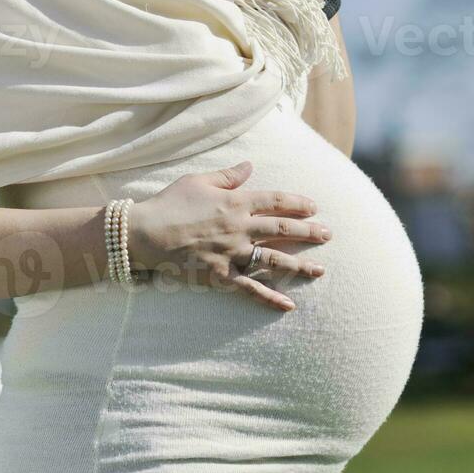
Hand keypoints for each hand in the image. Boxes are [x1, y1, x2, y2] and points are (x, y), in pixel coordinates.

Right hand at [127, 160, 330, 312]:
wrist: (144, 234)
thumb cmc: (169, 203)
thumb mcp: (198, 181)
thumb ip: (228, 176)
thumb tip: (249, 166)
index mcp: (235, 202)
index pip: (275, 200)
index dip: (297, 203)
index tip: (314, 207)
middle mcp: (239, 228)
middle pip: (282, 229)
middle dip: (309, 232)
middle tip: (329, 235)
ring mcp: (232, 254)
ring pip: (274, 261)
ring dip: (300, 266)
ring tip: (320, 270)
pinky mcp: (220, 277)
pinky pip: (251, 289)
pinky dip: (271, 298)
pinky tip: (289, 305)